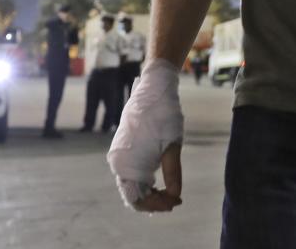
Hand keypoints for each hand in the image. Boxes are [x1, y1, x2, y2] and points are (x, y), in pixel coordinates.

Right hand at [106, 59, 183, 212]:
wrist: (154, 89)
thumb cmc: (164, 116)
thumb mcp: (173, 146)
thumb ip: (172, 173)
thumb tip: (175, 197)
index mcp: (127, 164)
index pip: (138, 200)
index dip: (157, 206)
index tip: (176, 202)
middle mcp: (118, 162)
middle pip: (133, 196)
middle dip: (154, 201)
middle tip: (176, 200)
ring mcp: (119, 155)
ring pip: (132, 186)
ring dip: (150, 193)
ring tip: (171, 193)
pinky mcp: (124, 149)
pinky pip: (132, 174)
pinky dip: (146, 182)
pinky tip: (161, 182)